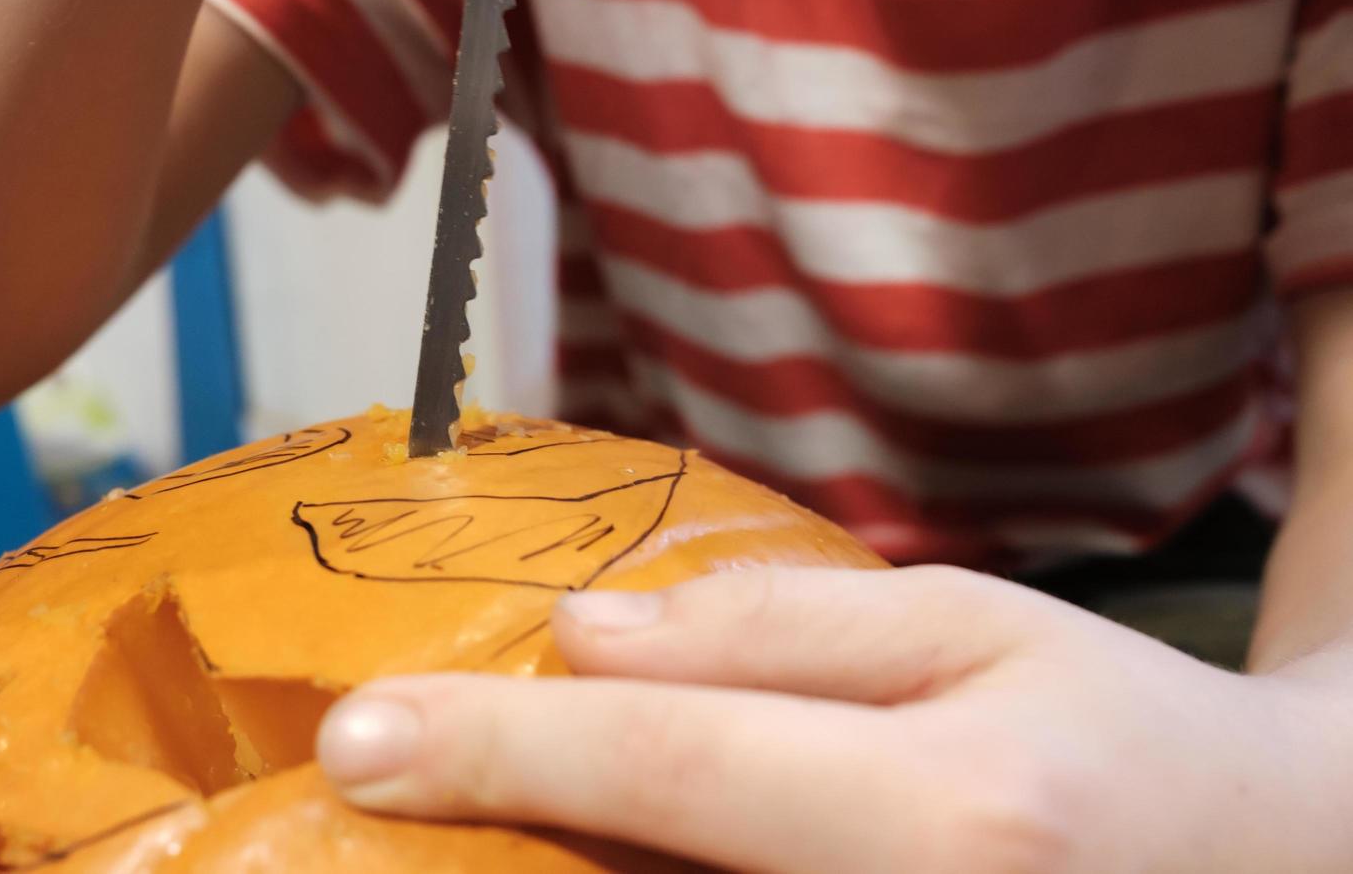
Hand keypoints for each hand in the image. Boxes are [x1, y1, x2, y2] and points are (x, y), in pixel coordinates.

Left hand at [315, 566, 1342, 872]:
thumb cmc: (1120, 735)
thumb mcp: (978, 632)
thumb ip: (783, 631)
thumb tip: (594, 640)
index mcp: (946, 816)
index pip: (669, 766)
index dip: (502, 747)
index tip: (361, 737)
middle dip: (489, 841)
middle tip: (370, 791)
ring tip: (457, 817)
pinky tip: (579, 851)